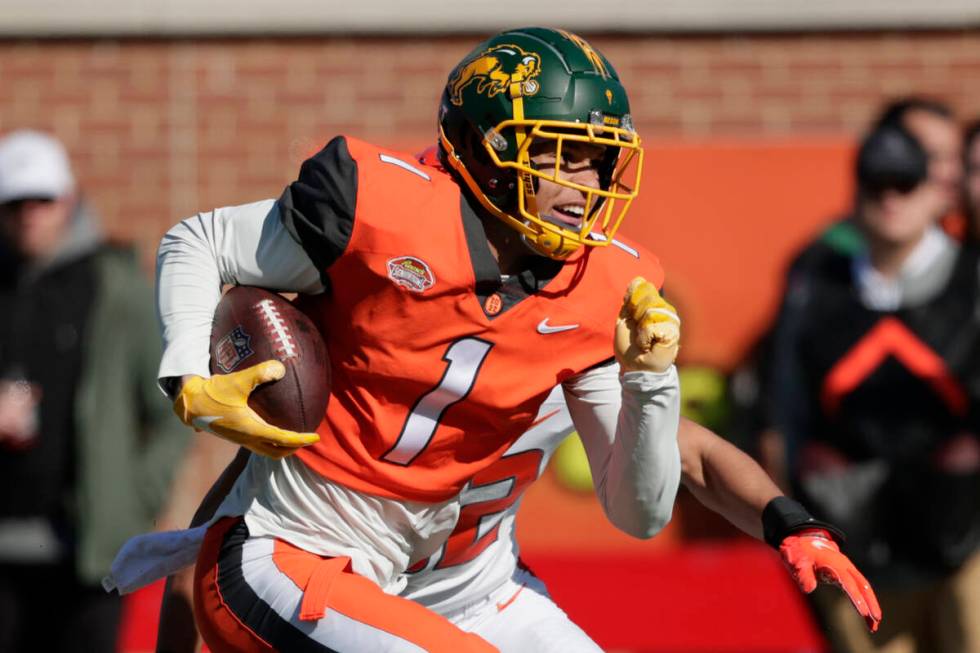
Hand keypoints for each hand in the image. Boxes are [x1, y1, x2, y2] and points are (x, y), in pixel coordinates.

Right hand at [173, 360, 318, 458]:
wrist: (189, 403)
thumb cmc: (213, 392)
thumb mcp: (237, 380)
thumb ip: (259, 373)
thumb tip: (281, 368)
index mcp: (250, 429)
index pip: (282, 439)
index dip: (301, 439)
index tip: (316, 437)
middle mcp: (246, 438)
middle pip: (276, 452)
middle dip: (294, 449)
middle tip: (308, 439)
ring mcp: (240, 439)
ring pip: (266, 450)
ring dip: (282, 447)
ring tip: (295, 437)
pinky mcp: (234, 435)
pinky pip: (258, 444)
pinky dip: (271, 441)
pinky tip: (273, 427)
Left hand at [614, 276, 679, 372]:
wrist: (634, 366)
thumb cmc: (629, 346)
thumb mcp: (624, 319)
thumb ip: (630, 301)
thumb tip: (638, 280)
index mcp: (652, 304)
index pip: (643, 287)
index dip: (632, 300)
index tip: (630, 317)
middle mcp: (664, 309)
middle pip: (647, 296)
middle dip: (635, 315)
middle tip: (636, 332)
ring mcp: (671, 319)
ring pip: (650, 310)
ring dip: (640, 328)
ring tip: (642, 339)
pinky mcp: (673, 331)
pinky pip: (652, 325)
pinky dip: (644, 337)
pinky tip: (648, 345)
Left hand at [780, 528, 881, 631]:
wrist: (804, 541)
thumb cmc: (800, 553)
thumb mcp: (797, 562)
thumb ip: (803, 575)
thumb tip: (810, 589)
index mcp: (834, 563)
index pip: (848, 582)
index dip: (856, 598)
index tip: (863, 613)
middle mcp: (845, 566)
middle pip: (863, 585)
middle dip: (871, 603)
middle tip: (876, 621)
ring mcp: (848, 569)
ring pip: (864, 587)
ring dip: (871, 604)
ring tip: (874, 625)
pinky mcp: (846, 574)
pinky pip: (858, 588)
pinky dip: (864, 601)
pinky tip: (865, 617)